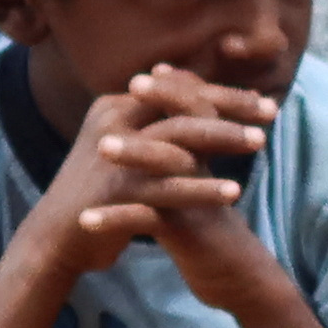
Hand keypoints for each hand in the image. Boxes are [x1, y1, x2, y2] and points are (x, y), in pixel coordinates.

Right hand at [19, 63, 270, 278]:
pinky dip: (202, 189)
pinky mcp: (114, 194)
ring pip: (176, 139)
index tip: (261, 102)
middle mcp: (113, 124)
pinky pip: (166, 188)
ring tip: (262, 143)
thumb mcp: (127, 148)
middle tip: (272, 113)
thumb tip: (204, 104)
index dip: (221, 94)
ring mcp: (113, 158)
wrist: (55, 238)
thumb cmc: (101, 192)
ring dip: (222, 138)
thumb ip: (159, 125)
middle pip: (180, 106)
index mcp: (117, 107)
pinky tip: (235, 192)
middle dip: (230, 108)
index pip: (177, 90)